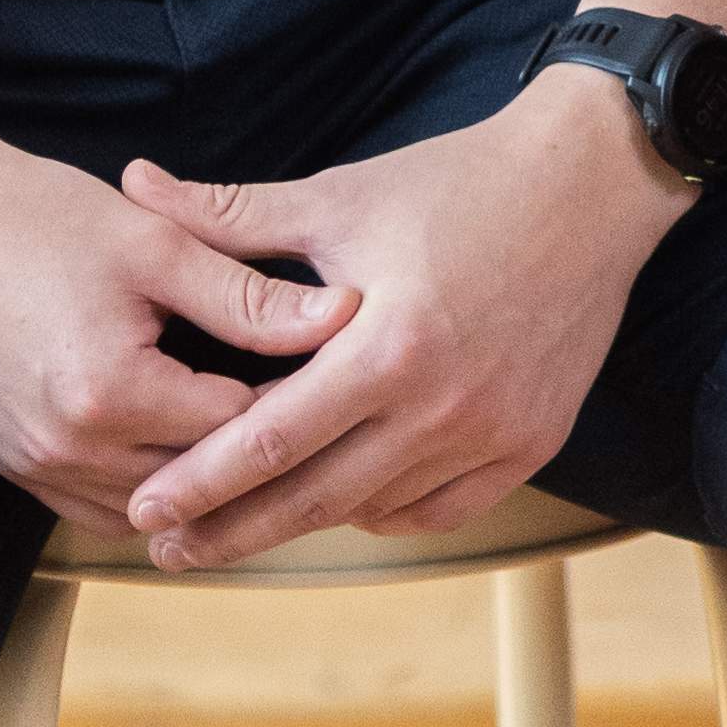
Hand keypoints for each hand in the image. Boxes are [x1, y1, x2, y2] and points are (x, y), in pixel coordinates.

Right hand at [0, 119, 350, 529]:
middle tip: (320, 414)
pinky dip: (146, 485)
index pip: (235, 430)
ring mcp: (33, 466)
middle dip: (256, 452)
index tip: (345, 373)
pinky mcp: (14, 463)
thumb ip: (249, 294)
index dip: (297, 400)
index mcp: (109, 395)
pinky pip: (97, 506)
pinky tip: (184, 444)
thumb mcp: (157, 245)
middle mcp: (67, 450)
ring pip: (146, 508)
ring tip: (262, 434)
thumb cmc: (41, 217)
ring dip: (201, 480)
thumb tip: (344, 314)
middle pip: (194, 483)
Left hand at [115, 71, 691, 566]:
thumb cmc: (458, 181)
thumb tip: (135, 184)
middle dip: (229, 530)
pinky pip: (435, 509)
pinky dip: (382, 508)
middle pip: (312, 499)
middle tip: (166, 546)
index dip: (199, 482)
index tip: (143, 508)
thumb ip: (230, 214)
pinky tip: (343, 496)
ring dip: (302, 520)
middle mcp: (442, 407)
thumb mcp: (341, 194)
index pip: (270, 440)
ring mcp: (493, 434)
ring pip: (371, 508)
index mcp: (388, 345)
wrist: (591, 180)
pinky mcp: (531, 444)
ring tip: (239, 522)